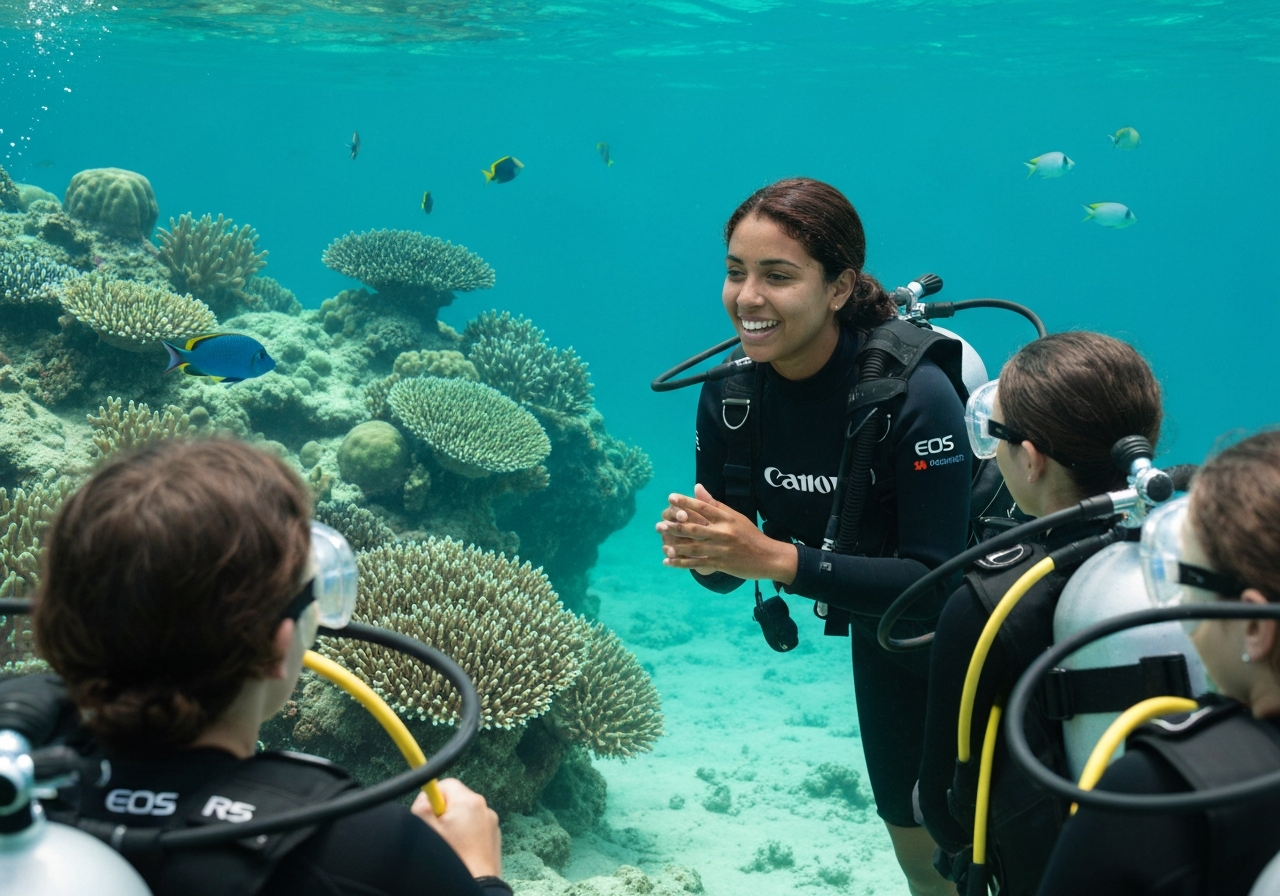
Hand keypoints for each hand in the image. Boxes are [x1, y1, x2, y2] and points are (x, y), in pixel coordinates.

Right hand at [412, 779, 500, 878]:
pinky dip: (466, 835)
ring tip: (449, 845)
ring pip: (465, 815)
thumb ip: (422, 806)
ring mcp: (491, 823)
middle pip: (456, 799)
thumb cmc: (453, 857)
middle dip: (443, 812)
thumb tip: (425, 797)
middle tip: (436, 832)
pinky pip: (475, 828)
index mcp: (468, 801)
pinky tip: (461, 851)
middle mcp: (484, 807)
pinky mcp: (494, 837)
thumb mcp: (428, 829)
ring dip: (455, 825)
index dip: (432, 797)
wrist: (478, 884)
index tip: (428, 814)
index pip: (446, 784)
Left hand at [656, 484, 797, 583]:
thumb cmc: (750, 535)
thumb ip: (714, 504)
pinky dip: (681, 563)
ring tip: (661, 544)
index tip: (671, 498)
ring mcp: (721, 550)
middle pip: (695, 528)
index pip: (704, 508)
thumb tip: (697, 486)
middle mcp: (723, 533)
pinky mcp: (720, 564)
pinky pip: (697, 564)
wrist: (768, 557)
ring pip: (694, 547)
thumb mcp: (735, 517)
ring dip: (676, 546)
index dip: (686, 502)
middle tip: (659, 525)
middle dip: (675, 527)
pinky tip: (668, 562)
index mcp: (726, 519)